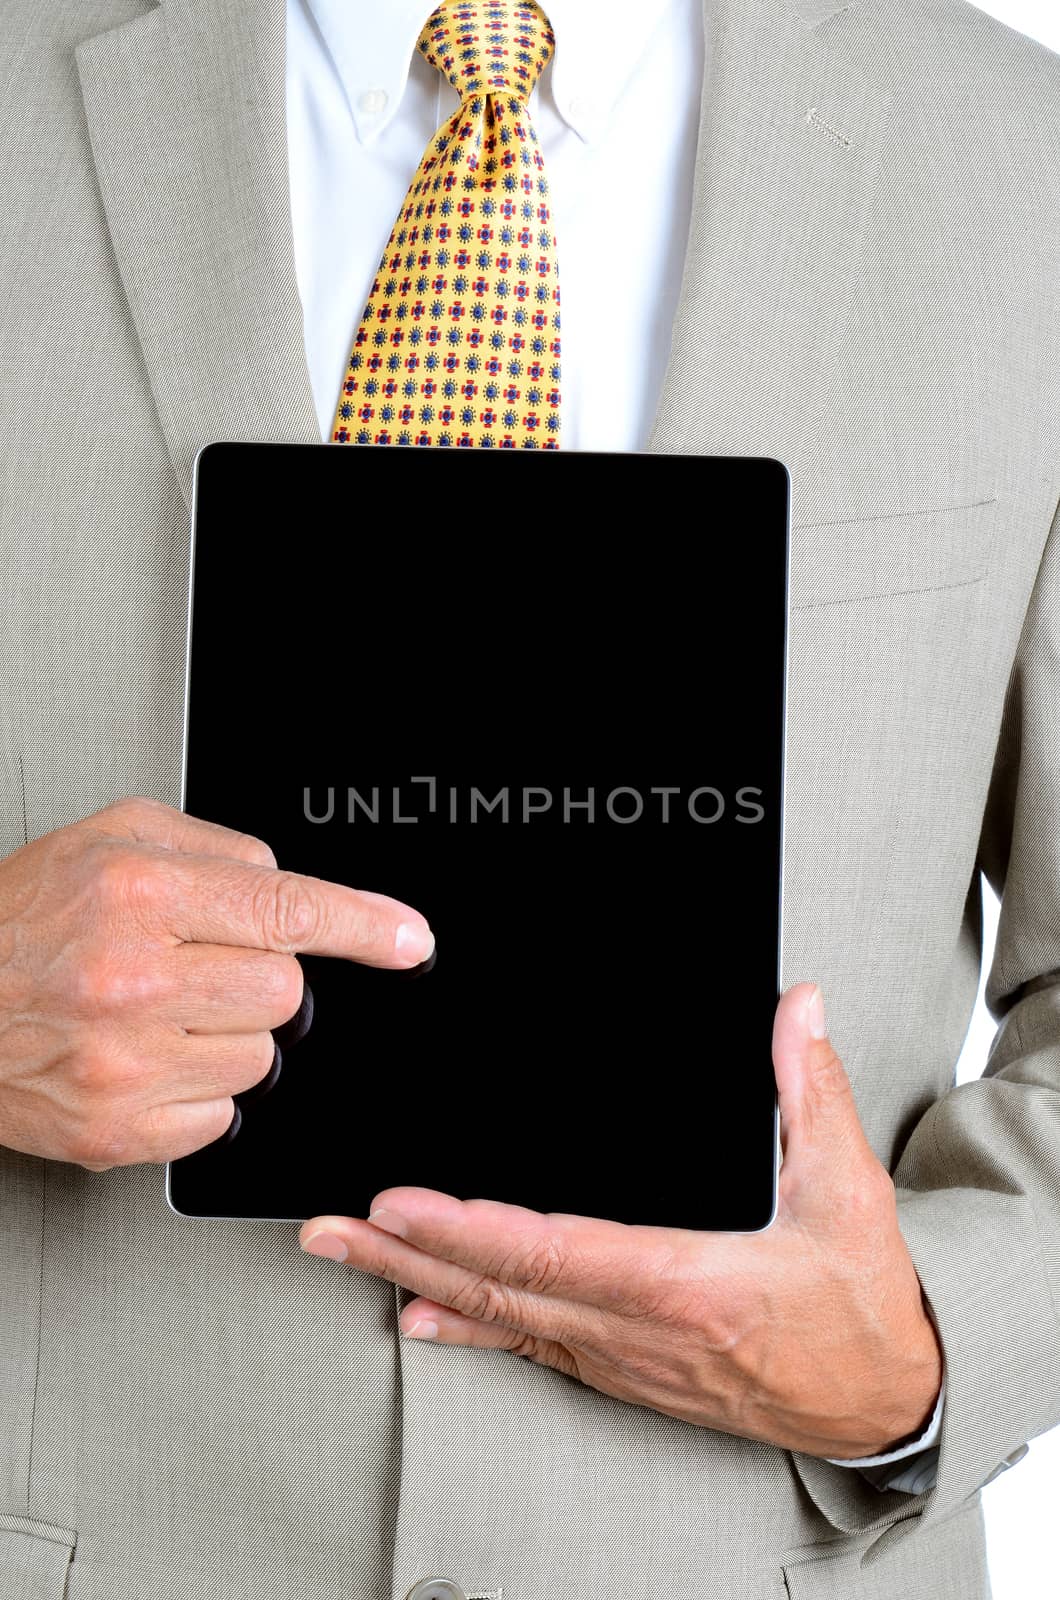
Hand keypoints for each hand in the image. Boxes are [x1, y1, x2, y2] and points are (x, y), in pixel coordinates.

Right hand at [0, 797, 432, 1167]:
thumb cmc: (19, 921)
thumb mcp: (113, 838)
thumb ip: (216, 850)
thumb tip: (288, 885)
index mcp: (138, 893)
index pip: (288, 908)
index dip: (365, 925)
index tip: (411, 939)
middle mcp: (134, 980)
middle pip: (286, 991)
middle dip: (260, 976)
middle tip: (200, 966)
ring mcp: (127, 1065)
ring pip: (261, 1057)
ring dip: (229, 1034)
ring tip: (159, 1012)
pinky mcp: (119, 1132)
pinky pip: (223, 1116)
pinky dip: (200, 1089)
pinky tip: (148, 1058)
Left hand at [300, 983, 942, 1459]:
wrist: (882, 1400)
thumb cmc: (862, 1301)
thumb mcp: (850, 1187)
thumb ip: (811, 1089)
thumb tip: (795, 1008)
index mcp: (692, 1282)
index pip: (556, 1254)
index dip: (468, 1232)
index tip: (401, 1206)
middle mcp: (645, 1332)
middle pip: (504, 1292)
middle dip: (407, 1256)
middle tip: (331, 1228)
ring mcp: (629, 1362)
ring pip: (504, 1323)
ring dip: (418, 1285)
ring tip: (347, 1256)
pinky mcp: (628, 1374)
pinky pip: (533, 1350)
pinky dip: (469, 1329)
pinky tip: (420, 1318)